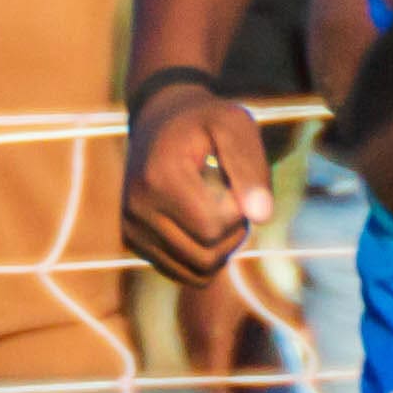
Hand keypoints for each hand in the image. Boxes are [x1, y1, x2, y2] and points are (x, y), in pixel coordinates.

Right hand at [124, 81, 271, 284]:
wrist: (160, 119)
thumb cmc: (205, 120)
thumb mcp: (235, 127)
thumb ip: (251, 169)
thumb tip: (262, 217)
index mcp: (158, 178)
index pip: (212, 227)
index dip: (238, 211)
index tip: (236, 181)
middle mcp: (136, 208)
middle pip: (205, 255)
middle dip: (232, 234)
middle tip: (234, 199)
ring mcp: (130, 228)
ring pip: (195, 271)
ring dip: (221, 248)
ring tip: (220, 211)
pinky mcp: (132, 241)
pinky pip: (182, 273)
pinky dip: (203, 257)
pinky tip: (204, 225)